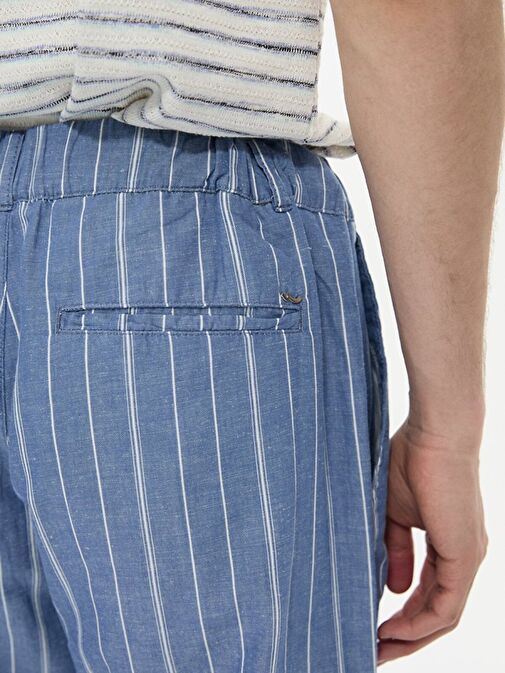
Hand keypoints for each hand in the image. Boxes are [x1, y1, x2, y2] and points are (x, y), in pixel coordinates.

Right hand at [377, 414, 487, 664]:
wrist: (434, 433)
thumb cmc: (411, 461)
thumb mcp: (394, 513)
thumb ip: (395, 549)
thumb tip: (392, 588)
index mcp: (448, 545)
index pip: (428, 592)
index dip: (402, 615)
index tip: (372, 627)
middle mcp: (464, 556)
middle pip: (437, 613)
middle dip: (405, 636)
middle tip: (373, 651)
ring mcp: (467, 558)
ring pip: (443, 616)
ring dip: (410, 637)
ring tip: (378, 648)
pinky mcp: (465, 556)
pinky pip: (446, 606)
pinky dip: (419, 624)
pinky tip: (392, 632)